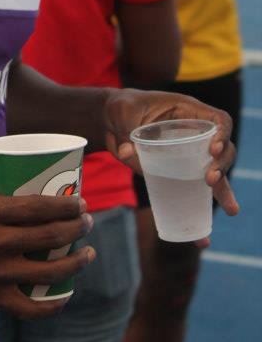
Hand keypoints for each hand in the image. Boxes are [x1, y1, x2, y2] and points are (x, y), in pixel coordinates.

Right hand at [0, 178, 94, 318]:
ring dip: (75, 262)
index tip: (83, 203)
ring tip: (87, 254)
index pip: (38, 207)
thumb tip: (22, 195)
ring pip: (47, 273)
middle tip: (88, 222)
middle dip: (77, 229)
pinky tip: (65, 294)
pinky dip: (52, 305)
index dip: (67, 207)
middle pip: (49, 237)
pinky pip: (28, 308)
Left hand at [104, 88, 238, 215]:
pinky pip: (195, 188)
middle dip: (222, 165)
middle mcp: (193, 132)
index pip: (217, 120)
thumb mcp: (121, 113)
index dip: (222, 133)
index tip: (213, 150)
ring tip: (230, 210)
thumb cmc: (122, 108)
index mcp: (186, 111)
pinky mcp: (178, 170)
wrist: (112, 120)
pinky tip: (204, 232)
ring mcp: (188, 153)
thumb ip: (124, 131)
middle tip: (209, 181)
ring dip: (224, 191)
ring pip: (214, 171)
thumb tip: (126, 153)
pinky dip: (200, 209)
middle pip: (221, 148)